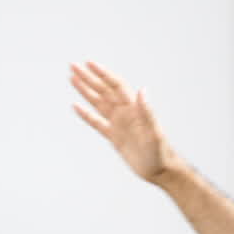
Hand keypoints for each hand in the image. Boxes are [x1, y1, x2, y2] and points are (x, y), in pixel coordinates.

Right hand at [70, 61, 182, 183]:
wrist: (160, 170)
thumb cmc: (161, 152)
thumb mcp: (154, 133)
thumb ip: (147, 112)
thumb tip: (142, 90)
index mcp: (133, 109)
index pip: (115, 86)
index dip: (102, 74)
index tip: (89, 63)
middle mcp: (125, 113)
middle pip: (103, 90)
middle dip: (89, 78)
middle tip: (73, 66)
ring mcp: (118, 124)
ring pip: (98, 103)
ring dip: (86, 91)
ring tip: (73, 79)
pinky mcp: (114, 137)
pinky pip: (96, 122)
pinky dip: (86, 114)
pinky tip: (76, 106)